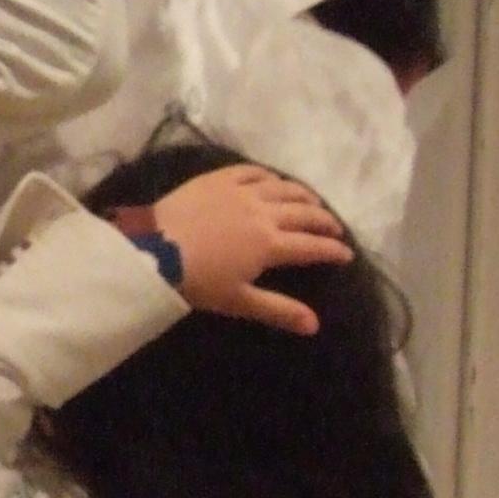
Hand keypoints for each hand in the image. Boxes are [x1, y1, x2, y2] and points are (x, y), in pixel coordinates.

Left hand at [146, 166, 352, 335]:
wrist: (151, 250)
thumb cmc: (195, 280)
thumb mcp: (238, 300)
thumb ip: (278, 310)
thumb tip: (315, 326)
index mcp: (271, 244)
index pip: (312, 246)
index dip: (332, 250)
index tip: (347, 254)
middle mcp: (264, 212)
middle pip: (304, 213)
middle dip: (324, 221)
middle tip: (335, 228)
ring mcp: (242, 192)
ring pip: (283, 188)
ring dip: (303, 195)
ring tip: (312, 202)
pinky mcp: (219, 179)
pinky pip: (252, 171)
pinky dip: (270, 175)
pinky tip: (274, 180)